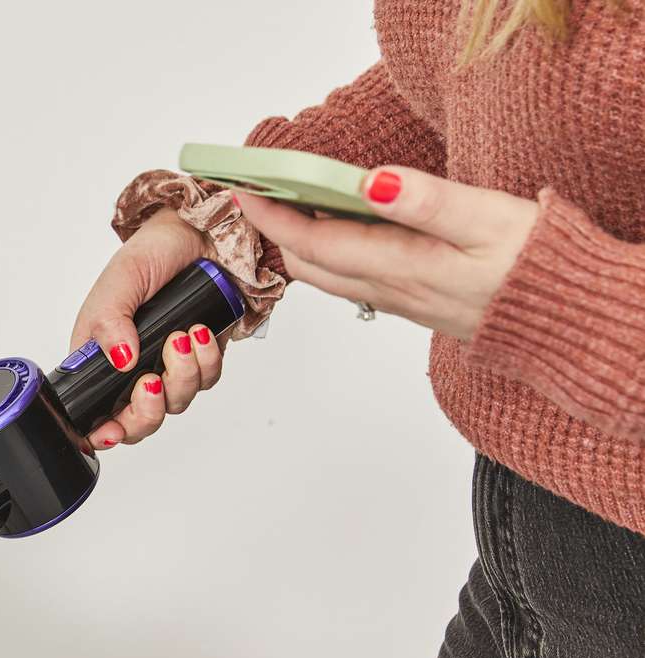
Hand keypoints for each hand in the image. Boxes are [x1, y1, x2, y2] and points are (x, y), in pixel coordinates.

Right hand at [70, 211, 227, 448]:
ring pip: (174, 404)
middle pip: (136, 421)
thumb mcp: (121, 280)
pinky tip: (201, 333)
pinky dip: (207, 362)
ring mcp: (167, 366)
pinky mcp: (199, 360)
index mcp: (99, 355)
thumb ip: (109, 321)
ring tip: (183, 336)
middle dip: (147, 411)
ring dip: (182, 376)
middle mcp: (130, 368)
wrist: (201, 233)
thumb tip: (119, 360)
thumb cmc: (152, 252)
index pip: (94, 410)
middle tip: (152, 382)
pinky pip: (205, 381)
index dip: (101, 430)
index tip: (110, 431)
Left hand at [235, 165, 538, 340]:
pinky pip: (355, 281)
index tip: (244, 190)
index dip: (273, 217)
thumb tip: (369, 181)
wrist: (569, 322)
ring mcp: (401, 300)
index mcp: (399, 267)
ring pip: (330, 276)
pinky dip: (332, 257)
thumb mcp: (486, 222)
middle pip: (310, 264)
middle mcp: (390, 290)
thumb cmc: (534, 270)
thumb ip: (424, 202)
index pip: (314, 243)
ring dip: (300, 247)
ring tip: (283, 210)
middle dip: (276, 233)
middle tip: (255, 196)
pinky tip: (337, 235)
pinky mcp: (415, 302)